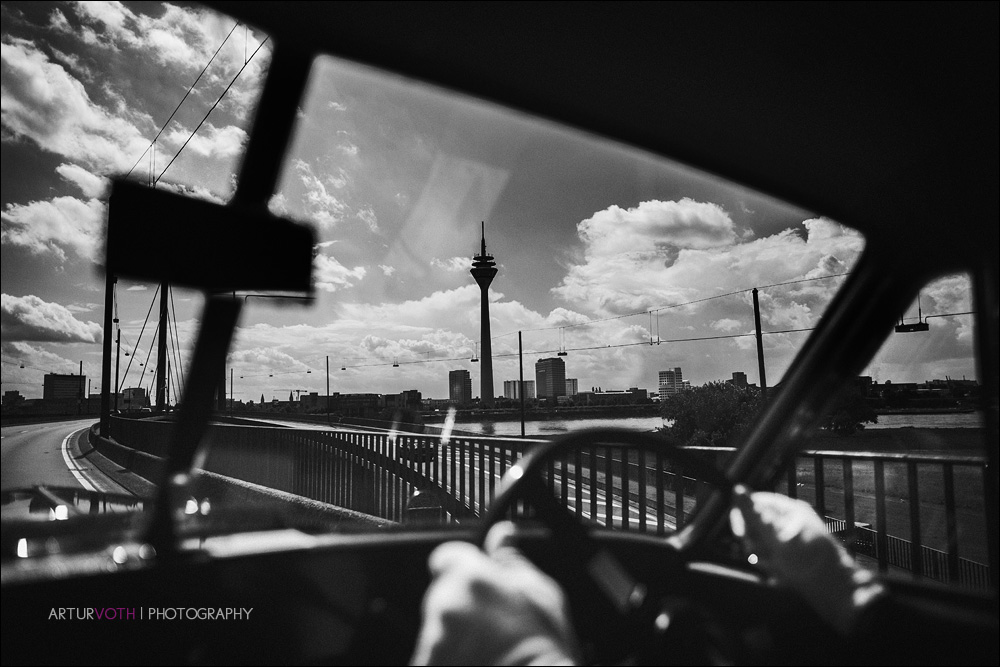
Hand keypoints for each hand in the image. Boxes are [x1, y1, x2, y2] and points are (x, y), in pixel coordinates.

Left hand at [411, 522, 579, 665]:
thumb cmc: (543, 647)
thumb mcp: (541, 592)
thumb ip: (512, 559)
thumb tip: (502, 534)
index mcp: (470, 577)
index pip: (446, 557)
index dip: (461, 569)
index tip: (475, 582)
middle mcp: (444, 606)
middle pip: (442, 595)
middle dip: (461, 607)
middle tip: (493, 624)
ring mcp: (433, 640)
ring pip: (437, 629)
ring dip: (454, 637)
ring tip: (487, 650)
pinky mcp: (427, 665)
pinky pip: (432, 658)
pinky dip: (449, 660)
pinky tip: (477, 663)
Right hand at [729, 485, 883, 634]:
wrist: (837, 593)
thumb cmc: (808, 562)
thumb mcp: (776, 536)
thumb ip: (753, 515)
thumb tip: (737, 488)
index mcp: (789, 510)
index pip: (755, 502)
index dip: (743, 516)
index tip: (740, 534)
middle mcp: (789, 523)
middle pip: (754, 526)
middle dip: (754, 543)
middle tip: (766, 555)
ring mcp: (790, 542)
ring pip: (760, 545)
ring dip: (763, 559)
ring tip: (777, 568)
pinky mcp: (792, 560)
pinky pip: (770, 560)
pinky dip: (772, 568)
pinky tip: (781, 577)